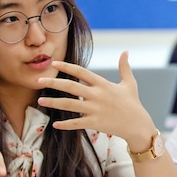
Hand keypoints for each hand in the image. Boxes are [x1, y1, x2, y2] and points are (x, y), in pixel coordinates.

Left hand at [38, 52, 155, 148]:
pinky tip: (54, 124)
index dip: (67, 67)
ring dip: (53, 103)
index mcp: (103, 84)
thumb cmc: (133, 103)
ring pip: (69, 105)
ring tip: (40, 101)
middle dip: (53, 83)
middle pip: (71, 87)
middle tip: (38, 80)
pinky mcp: (95, 123)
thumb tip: (125, 51)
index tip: (54, 63)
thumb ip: (124, 67)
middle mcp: (97, 95)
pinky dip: (65, 124)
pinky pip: (76, 123)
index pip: (82, 72)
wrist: (137, 125)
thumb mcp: (130, 83)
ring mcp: (95, 110)